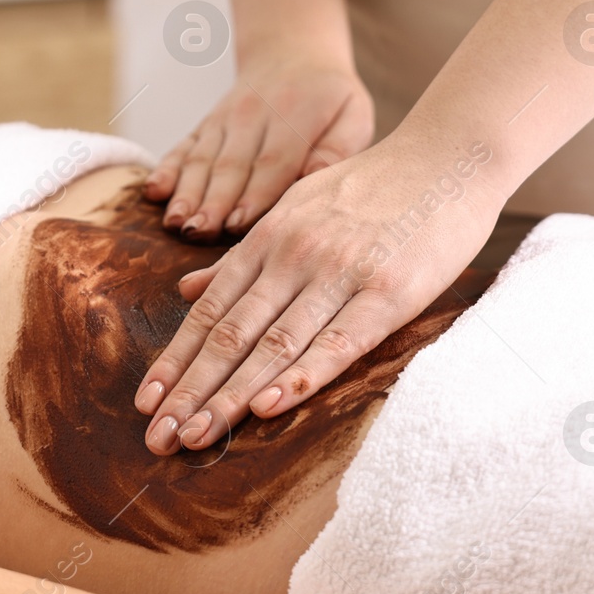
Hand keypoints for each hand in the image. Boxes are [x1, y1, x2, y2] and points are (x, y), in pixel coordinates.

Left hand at [137, 130, 503, 453]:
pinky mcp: (388, 292)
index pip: (208, 312)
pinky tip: (267, 407)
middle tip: (158, 438)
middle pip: (228, 335)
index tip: (145, 402)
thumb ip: (243, 255)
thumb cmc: (371, 187)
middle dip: (189, 391)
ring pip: (272, 344)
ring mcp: (339, 274)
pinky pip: (337, 341)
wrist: (447, 156)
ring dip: (229, 396)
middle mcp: (292, 257)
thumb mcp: (294, 206)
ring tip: (196, 436)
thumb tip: (186, 287)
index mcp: (267, 240)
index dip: (174, 360)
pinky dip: (300, 376)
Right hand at [143, 59, 373, 239]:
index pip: (273, 162)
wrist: (292, 54)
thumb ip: (338, 149)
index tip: (237, 226)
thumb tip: (315, 178)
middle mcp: (252, 115)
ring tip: (176, 222)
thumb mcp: (353, 115)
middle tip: (198, 232)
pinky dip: (165, 169)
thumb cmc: (330, 98)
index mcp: (295, 115)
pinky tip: (153, 192)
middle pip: (230, 165)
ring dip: (186, 193)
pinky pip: (182, 147)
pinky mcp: (204, 125)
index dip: (253, 196)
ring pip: (202, 160)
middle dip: (212, 202)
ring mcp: (223, 119)